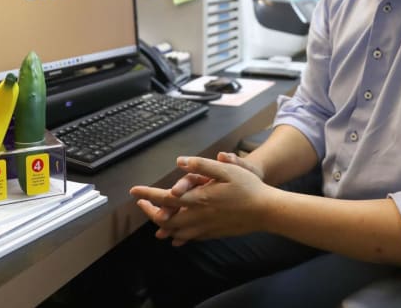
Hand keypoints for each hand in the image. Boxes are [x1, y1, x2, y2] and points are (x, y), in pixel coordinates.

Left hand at [131, 155, 273, 245]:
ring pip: (175, 232)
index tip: (134, 191)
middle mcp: (198, 216)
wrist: (266, 211)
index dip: (147, 195)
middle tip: (143, 203)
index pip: (165, 199)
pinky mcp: (213, 234)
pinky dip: (178, 236)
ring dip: (162, 225)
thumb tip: (180, 162)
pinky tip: (176, 236)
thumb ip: (201, 166)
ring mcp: (205, 228)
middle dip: (150, 212)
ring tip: (155, 218)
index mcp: (198, 199)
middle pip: (165, 220)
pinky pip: (189, 238)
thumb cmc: (248, 187)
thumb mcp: (227, 169)